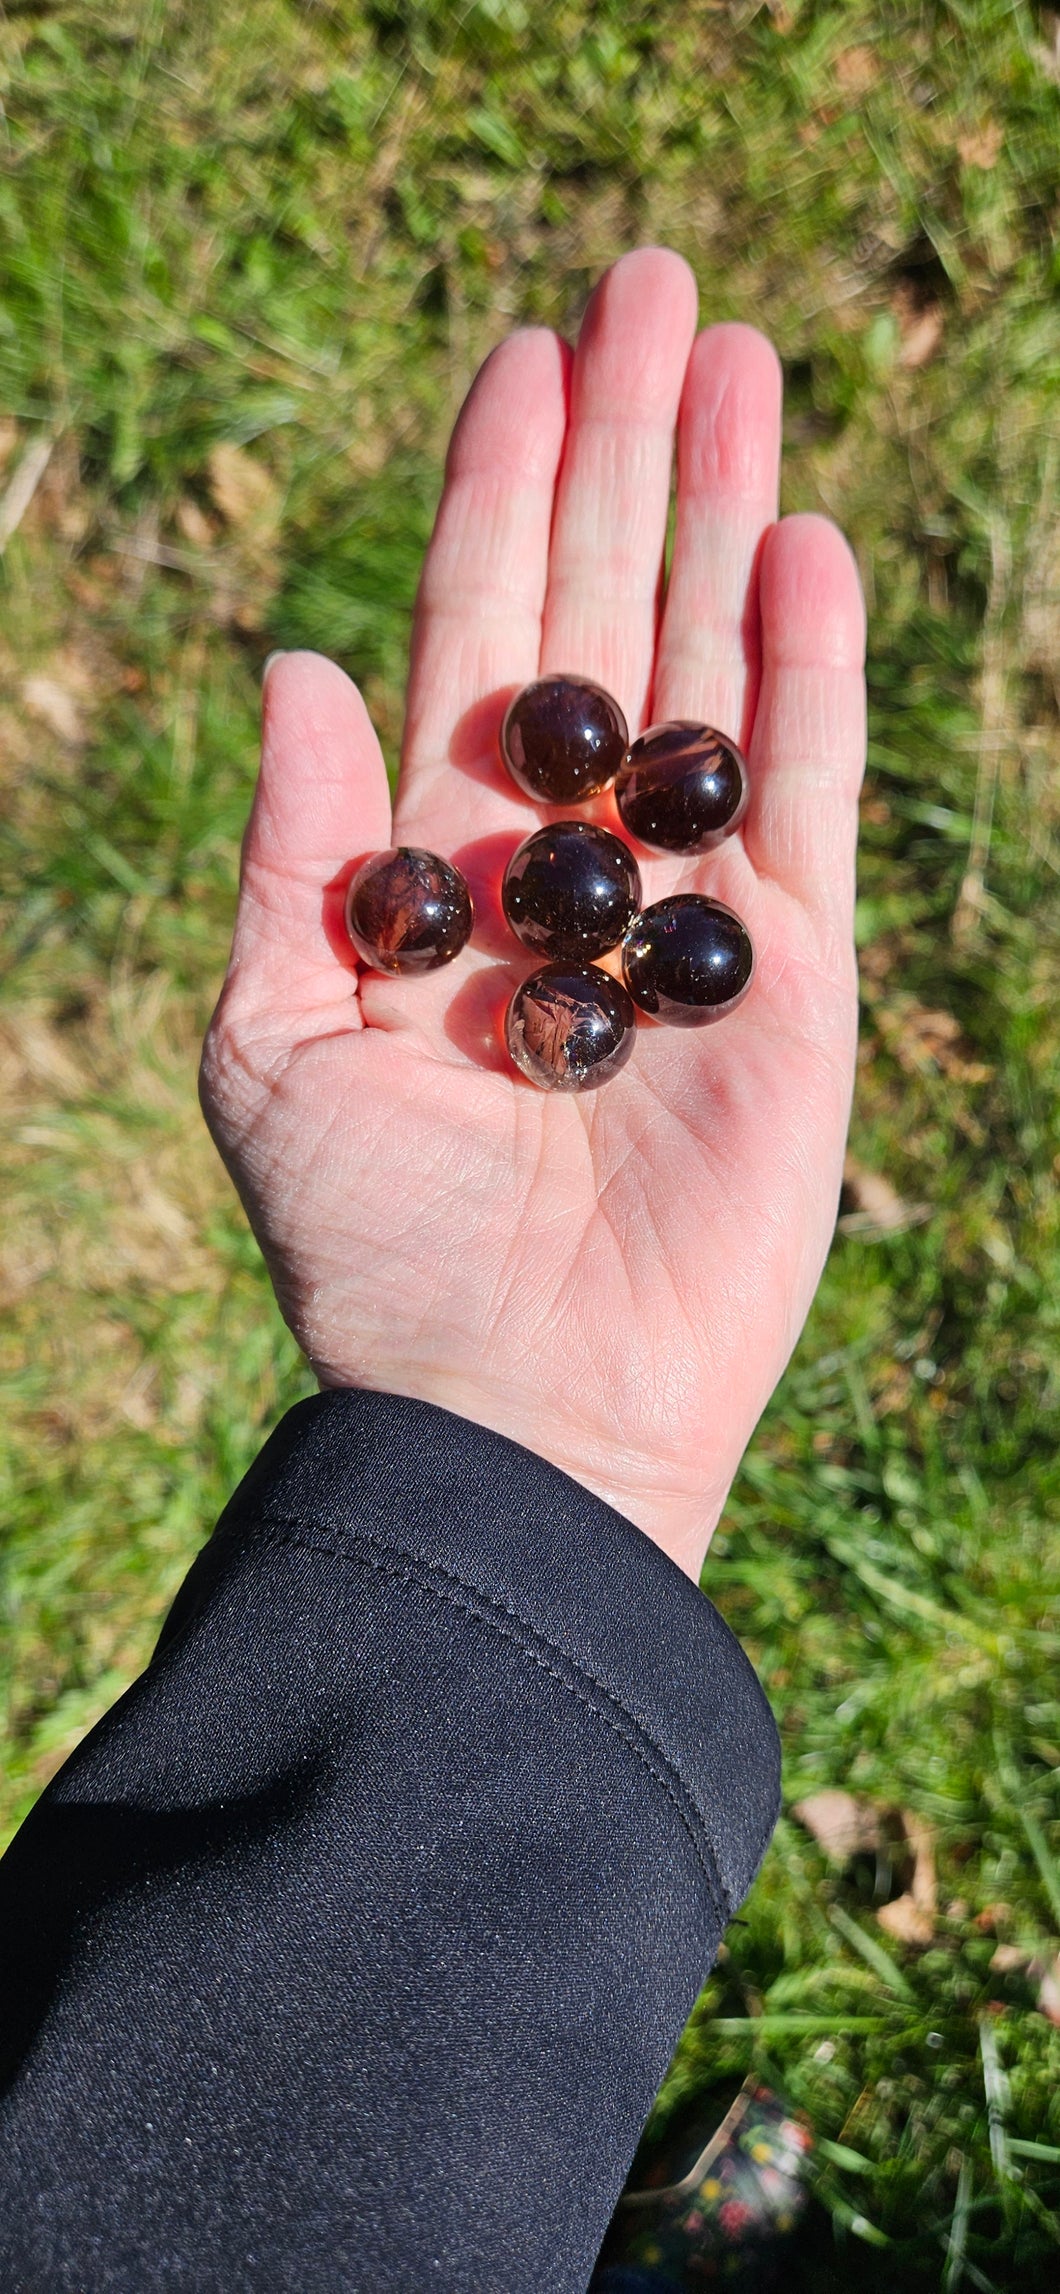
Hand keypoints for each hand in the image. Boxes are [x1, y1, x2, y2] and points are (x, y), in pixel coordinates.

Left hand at [199, 248, 865, 1580]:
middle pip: (606, 615)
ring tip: (740, 357)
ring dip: (723, 511)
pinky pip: (800, 794)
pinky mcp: (790, 977)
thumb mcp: (274, 1043)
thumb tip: (296, 657)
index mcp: (436, 868)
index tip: (518, 354)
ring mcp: (684, 914)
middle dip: (623, 454)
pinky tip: (800, 540)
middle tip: (651, 285)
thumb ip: (298, 855)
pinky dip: (805, 672)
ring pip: (712, 670)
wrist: (516, 1405)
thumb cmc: (369, 1248)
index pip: (476, 636)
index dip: (494, 497)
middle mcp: (565, 867)